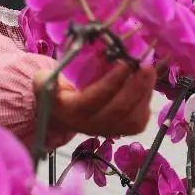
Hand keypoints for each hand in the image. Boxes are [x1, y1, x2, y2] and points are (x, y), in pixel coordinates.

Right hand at [33, 63, 156, 136]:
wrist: (62, 116)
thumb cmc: (57, 92)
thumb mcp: (44, 82)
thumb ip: (47, 79)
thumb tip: (53, 74)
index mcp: (71, 111)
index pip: (94, 98)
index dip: (111, 81)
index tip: (124, 62)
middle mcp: (90, 125)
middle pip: (118, 109)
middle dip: (136, 86)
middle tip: (146, 65)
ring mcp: (108, 130)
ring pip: (132, 118)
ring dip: (145, 93)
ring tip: (150, 71)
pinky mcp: (121, 131)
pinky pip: (139, 122)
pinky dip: (147, 102)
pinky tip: (148, 85)